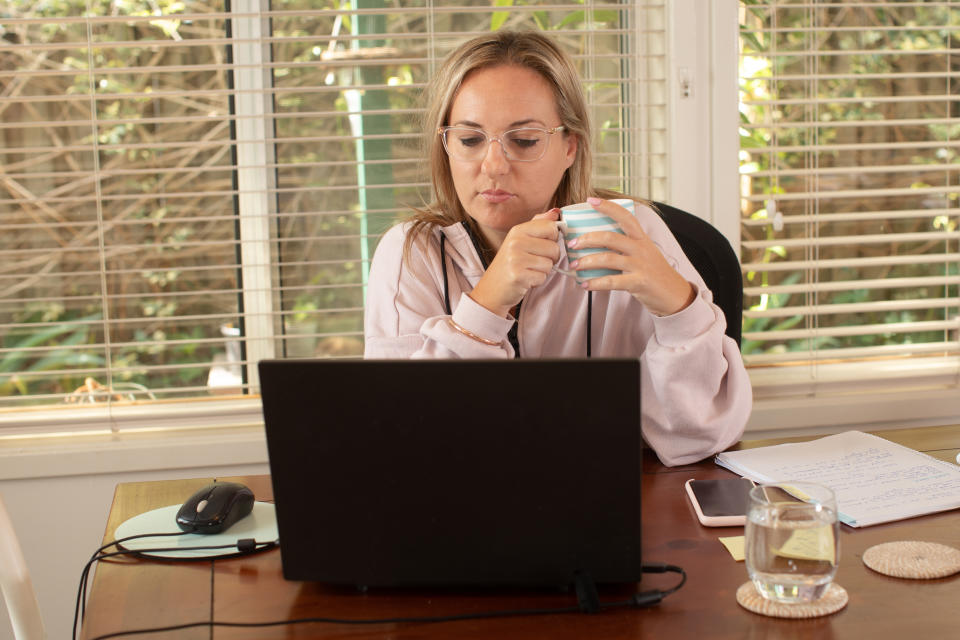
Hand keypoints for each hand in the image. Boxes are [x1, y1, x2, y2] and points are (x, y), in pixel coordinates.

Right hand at [469, 208, 561, 316]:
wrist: (492, 290)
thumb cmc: (510, 264)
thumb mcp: (520, 239)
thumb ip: (538, 224)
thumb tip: (556, 212)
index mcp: (518, 230)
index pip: (551, 227)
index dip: (553, 239)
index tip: (543, 245)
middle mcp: (515, 242)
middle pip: (554, 247)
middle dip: (550, 258)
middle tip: (534, 261)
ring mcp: (515, 258)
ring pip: (550, 264)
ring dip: (543, 271)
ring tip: (528, 270)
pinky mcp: (518, 275)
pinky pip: (543, 277)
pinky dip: (537, 281)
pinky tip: (526, 279)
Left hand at [566, 198, 695, 315]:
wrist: (674, 294)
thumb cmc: (654, 272)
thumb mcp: (644, 253)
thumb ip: (625, 246)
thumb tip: (595, 242)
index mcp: (641, 238)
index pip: (625, 216)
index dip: (608, 207)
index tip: (591, 200)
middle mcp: (641, 248)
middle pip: (610, 237)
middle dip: (587, 239)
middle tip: (572, 244)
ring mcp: (640, 265)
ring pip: (608, 259)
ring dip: (586, 261)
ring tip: (574, 266)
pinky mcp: (639, 282)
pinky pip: (612, 281)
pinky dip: (595, 283)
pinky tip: (584, 284)